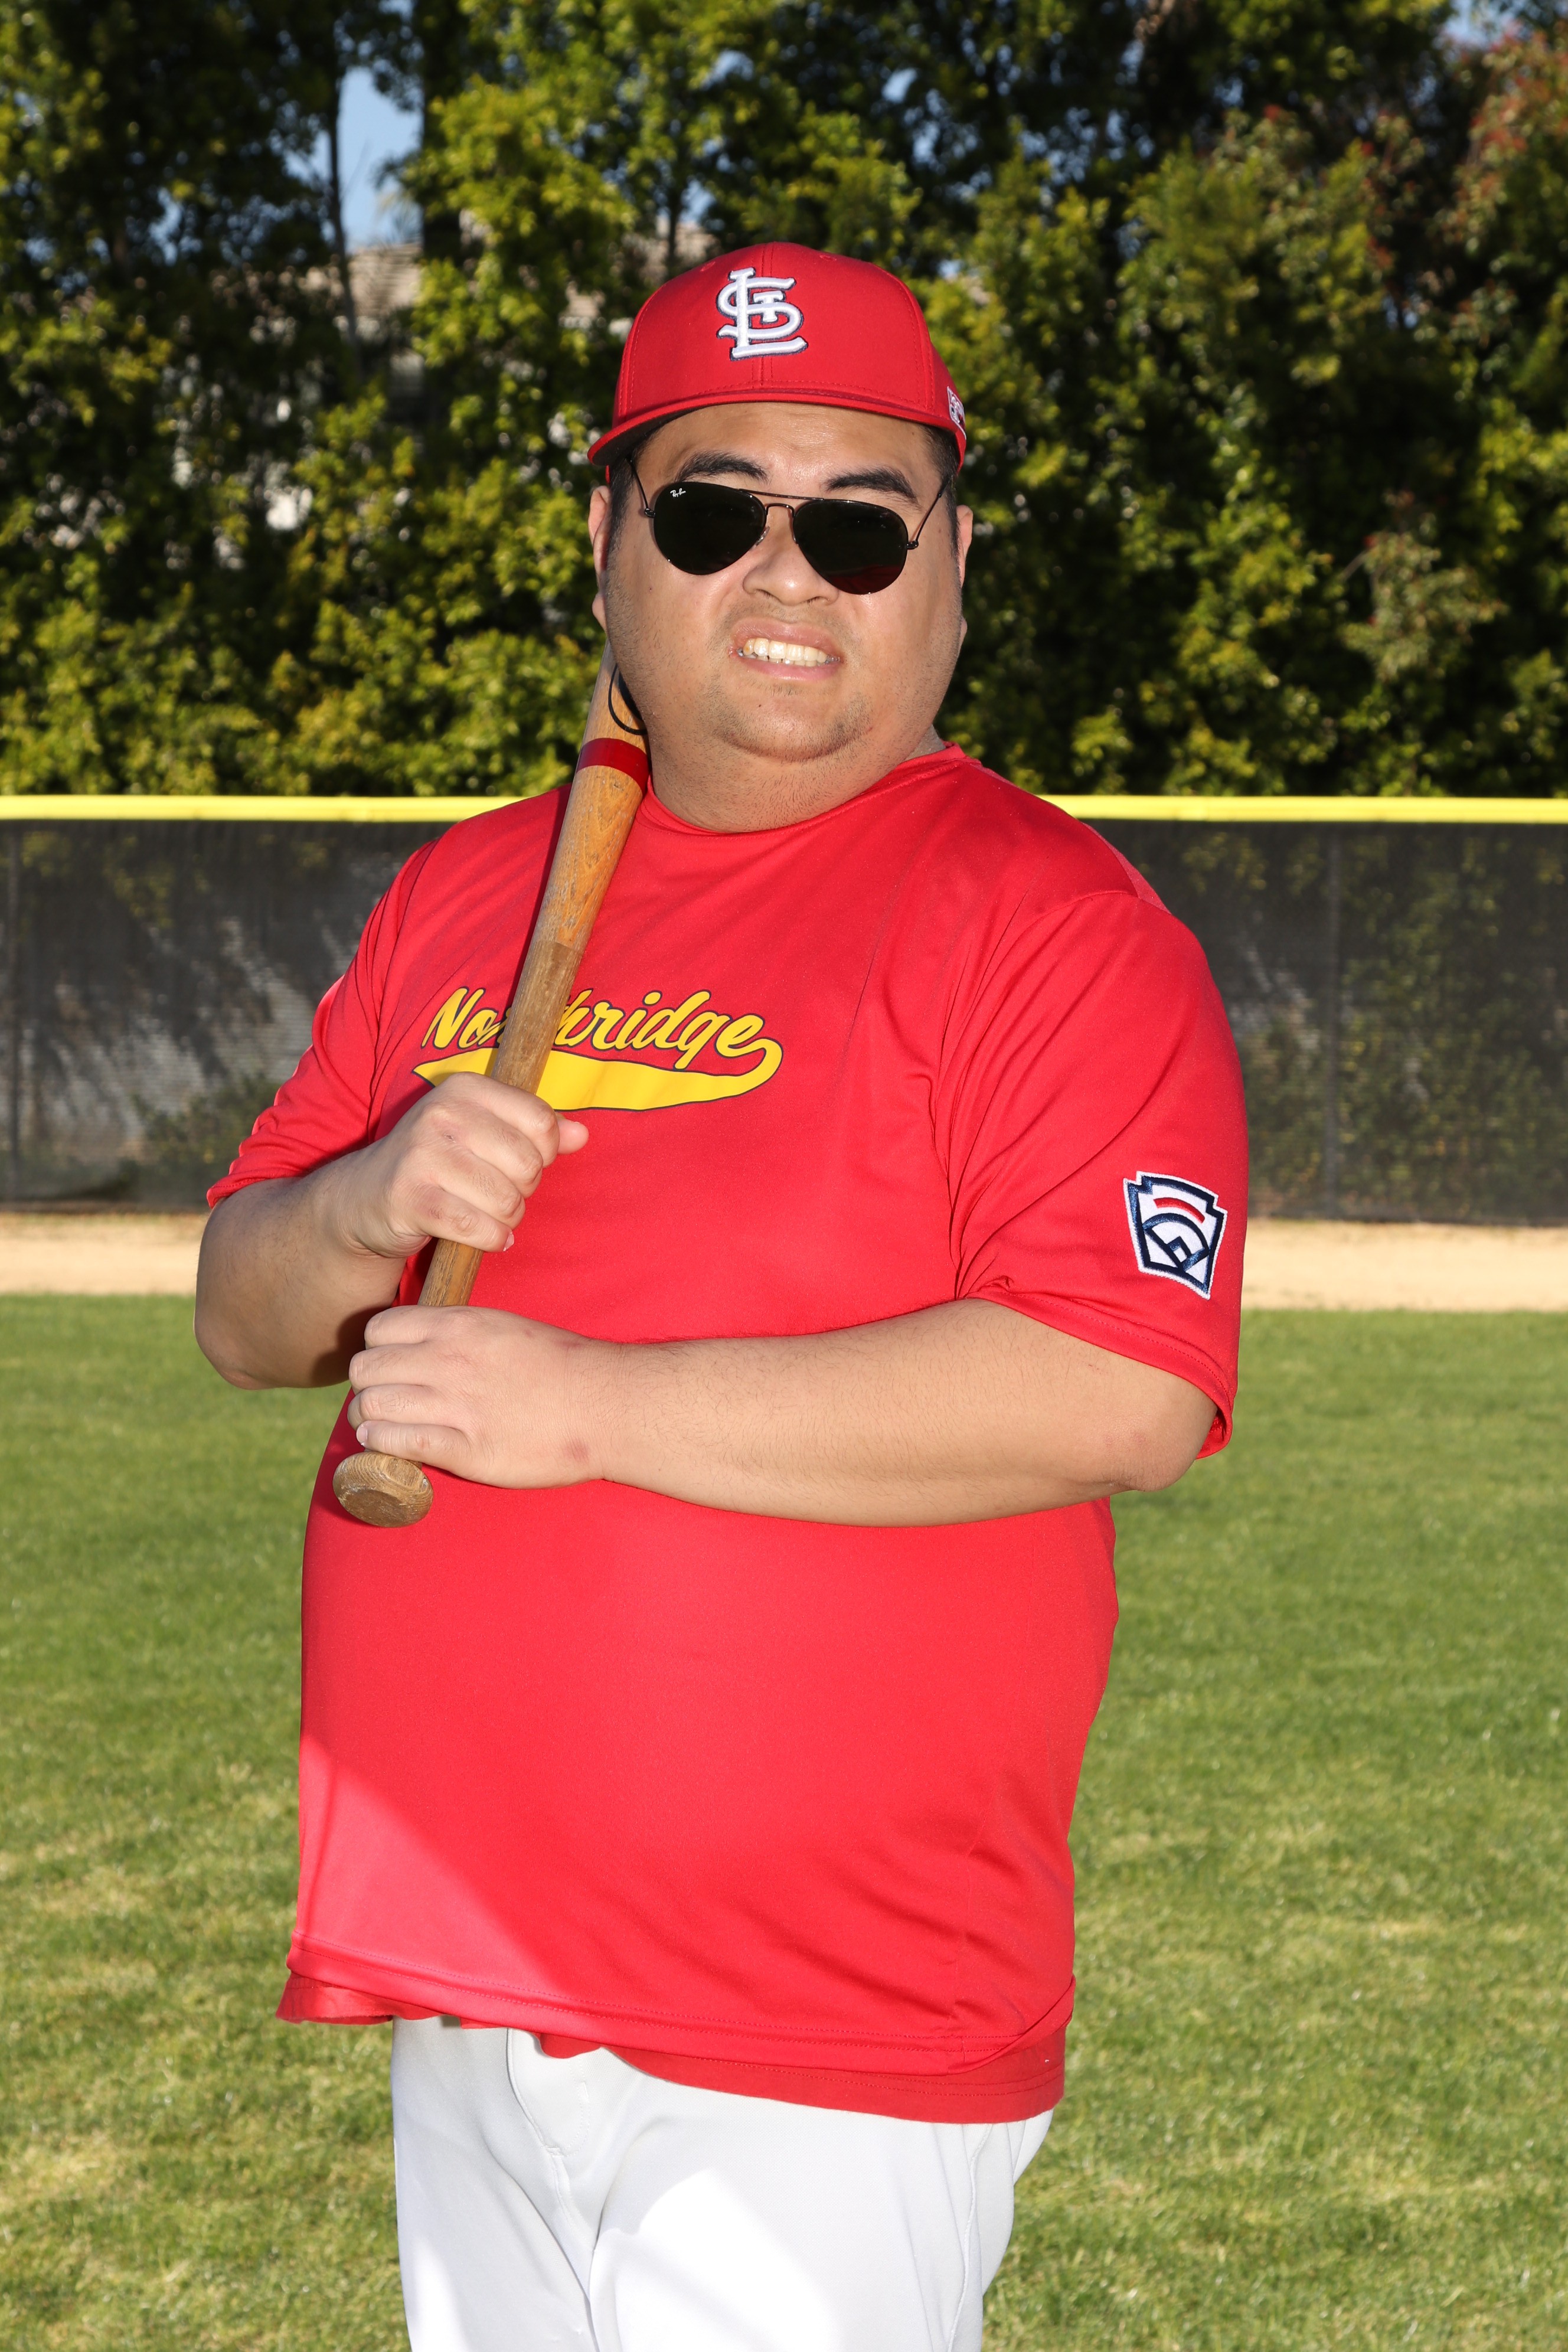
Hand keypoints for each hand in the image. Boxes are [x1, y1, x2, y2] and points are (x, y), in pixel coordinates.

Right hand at [323, 1074, 587, 1263]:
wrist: (365, 1197)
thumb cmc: (437, 1163)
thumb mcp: (483, 1133)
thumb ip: (534, 1130)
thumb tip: (582, 1135)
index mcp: (465, 1088)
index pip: (541, 1121)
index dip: (542, 1153)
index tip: (516, 1163)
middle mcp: (442, 1114)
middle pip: (528, 1164)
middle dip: (522, 1190)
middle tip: (496, 1193)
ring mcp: (423, 1156)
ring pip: (506, 1201)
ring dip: (505, 1219)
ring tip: (483, 1213)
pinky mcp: (411, 1199)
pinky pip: (477, 1228)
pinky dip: (487, 1240)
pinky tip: (478, 1236)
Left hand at [346, 1304, 611, 1487]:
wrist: (606, 1404)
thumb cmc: (560, 1366)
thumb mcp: (503, 1327)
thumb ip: (457, 1332)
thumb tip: (419, 1344)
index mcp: (459, 1326)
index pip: (378, 1329)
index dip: (376, 1349)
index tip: (391, 1365)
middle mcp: (450, 1361)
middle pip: (365, 1369)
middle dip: (367, 1386)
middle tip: (383, 1400)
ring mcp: (457, 1406)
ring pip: (372, 1407)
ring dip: (369, 1420)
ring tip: (381, 1428)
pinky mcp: (467, 1450)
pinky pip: (398, 1443)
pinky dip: (384, 1445)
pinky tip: (391, 1447)